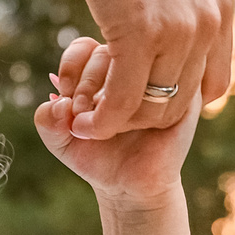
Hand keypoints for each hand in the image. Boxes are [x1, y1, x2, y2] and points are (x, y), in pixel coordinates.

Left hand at [36, 36, 197, 207]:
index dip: (71, 68)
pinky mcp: (188, 94)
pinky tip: (130, 125)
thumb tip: (57, 102)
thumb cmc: (97, 158)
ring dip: (114, 95)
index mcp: (106, 68)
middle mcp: (137, 66)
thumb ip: (46, 120)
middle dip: (87, 83)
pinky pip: (167, 84)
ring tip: (105, 124)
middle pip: (110, 49)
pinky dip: (141, 106)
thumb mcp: (61, 140)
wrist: (131, 188)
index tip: (64, 97)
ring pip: (138, 63)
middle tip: (82, 113)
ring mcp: (164, 77)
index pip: (86, 46)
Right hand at [40, 0, 234, 141]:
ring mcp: (180, 30)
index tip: (133, 95)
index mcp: (220, 5)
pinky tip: (83, 119)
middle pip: (180, 103)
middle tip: (101, 111)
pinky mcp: (142, 34)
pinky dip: (103, 120)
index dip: (169, 99)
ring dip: (120, 122)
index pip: (209, 86)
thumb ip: (165, 0)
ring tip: (87, 115)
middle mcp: (210, 21)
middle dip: (140, 117)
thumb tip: (144, 15)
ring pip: (154, 108)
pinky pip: (125, 101)